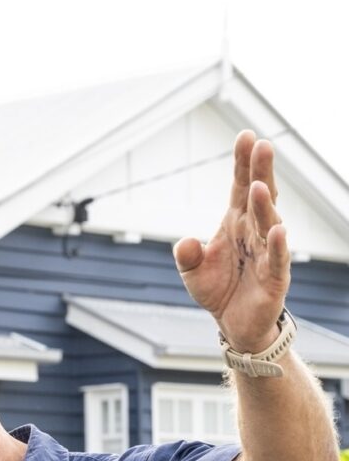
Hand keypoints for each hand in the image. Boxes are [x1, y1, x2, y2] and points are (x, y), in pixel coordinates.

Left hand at [173, 130, 289, 352]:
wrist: (233, 323)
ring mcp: (267, 252)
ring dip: (264, 205)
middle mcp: (254, 232)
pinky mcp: (275, 277)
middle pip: (260, 197)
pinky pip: (276, 258)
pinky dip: (276, 244)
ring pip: (268, 223)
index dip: (243, 163)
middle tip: (262, 145)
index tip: (245, 136)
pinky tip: (276, 229)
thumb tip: (184, 242)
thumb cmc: (218, 289)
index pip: (241, 187)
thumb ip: (186, 255)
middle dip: (261, 172)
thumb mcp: (192, 271)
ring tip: (260, 186)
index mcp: (236, 223)